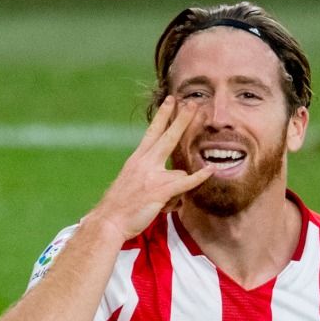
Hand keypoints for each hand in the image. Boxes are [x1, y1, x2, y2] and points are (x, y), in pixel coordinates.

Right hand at [87, 95, 213, 240]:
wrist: (109, 220)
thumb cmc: (120, 204)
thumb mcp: (133, 181)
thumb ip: (151, 173)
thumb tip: (174, 175)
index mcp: (137, 158)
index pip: (152, 131)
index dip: (163, 115)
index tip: (170, 100)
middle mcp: (144, 162)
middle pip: (167, 136)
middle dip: (181, 118)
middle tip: (192, 103)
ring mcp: (152, 175)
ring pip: (179, 173)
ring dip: (175, 193)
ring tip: (157, 206)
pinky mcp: (159, 190)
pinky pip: (185, 181)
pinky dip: (198, 177)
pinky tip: (210, 170)